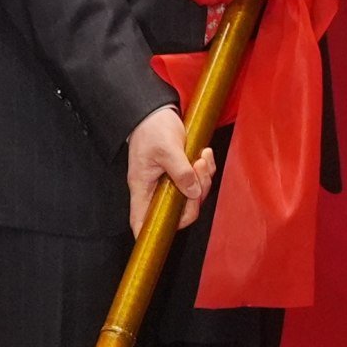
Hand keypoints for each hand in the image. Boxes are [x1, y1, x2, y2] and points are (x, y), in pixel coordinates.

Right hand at [126, 104, 216, 237]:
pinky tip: (204, 154)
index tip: (161, 236)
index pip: (140, 220)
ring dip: (204, 179)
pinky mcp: (181, 173)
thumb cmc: (152, 128)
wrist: (157, 110)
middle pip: (177, 212)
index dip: (148, 234)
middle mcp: (155, 190)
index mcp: (143, 187)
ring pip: (191, 196)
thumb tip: (192, 192)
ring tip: (202, 157)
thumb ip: (180, 172)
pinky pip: (198, 181)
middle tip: (199, 170)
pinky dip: (206, 170)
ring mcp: (169, 182)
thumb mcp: (166, 148)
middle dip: (195, 197)